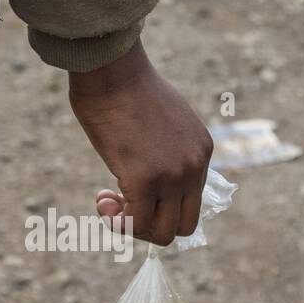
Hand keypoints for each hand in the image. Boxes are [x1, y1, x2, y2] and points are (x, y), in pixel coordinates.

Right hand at [68, 41, 212, 246]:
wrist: (112, 69)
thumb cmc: (126, 86)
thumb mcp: (162, 117)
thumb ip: (165, 145)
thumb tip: (148, 164)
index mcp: (201, 150)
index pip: (191, 200)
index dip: (160, 203)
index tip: (133, 186)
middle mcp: (193, 166)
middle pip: (184, 226)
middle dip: (151, 224)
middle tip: (123, 204)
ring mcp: (172, 176)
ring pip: (162, 233)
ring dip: (132, 227)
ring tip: (109, 202)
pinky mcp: (144, 180)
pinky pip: (135, 224)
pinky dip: (117, 223)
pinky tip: (102, 202)